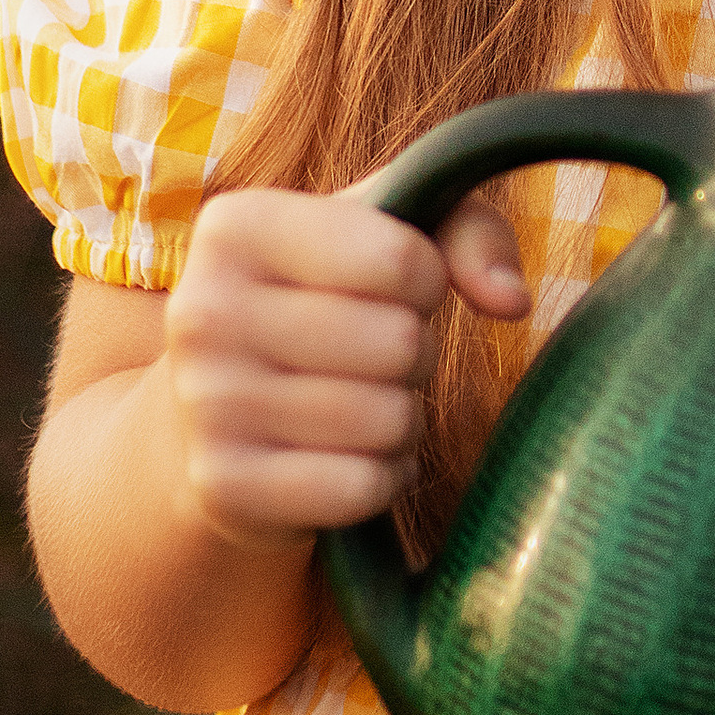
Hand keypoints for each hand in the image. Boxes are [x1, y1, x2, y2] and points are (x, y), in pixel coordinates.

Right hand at [163, 183, 529, 548]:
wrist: (212, 412)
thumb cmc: (321, 301)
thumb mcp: (383, 236)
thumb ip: (466, 231)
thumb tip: (512, 301)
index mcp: (237, 226)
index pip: (401, 259)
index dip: (426, 280)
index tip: (392, 288)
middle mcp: (202, 310)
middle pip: (399, 343)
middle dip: (415, 353)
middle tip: (375, 356)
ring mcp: (205, 404)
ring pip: (386, 420)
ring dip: (400, 419)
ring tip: (360, 404)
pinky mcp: (222, 488)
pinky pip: (362, 489)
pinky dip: (379, 479)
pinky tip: (345, 458)